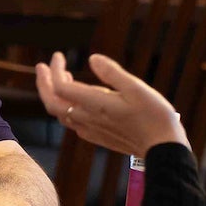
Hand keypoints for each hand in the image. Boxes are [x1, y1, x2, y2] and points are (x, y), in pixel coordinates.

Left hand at [36, 52, 188, 157]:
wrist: (163, 149)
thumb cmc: (155, 116)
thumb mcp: (136, 88)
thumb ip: (111, 73)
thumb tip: (92, 58)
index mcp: (95, 104)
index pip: (60, 87)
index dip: (55, 70)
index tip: (58, 55)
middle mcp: (88, 119)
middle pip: (52, 103)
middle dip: (44, 84)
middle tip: (42, 66)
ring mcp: (91, 130)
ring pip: (61, 114)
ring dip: (54, 96)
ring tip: (60, 78)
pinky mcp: (97, 137)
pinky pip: (72, 123)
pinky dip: (66, 108)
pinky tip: (76, 101)